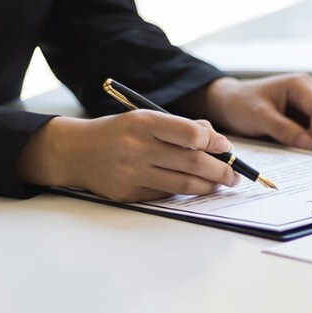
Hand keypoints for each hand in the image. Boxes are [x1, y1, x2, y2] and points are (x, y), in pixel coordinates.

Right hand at [17, 111, 241, 201]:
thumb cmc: (119, 132)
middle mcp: (138, 148)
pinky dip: (183, 191)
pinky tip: (193, 187)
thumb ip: (181, 127)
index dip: (215, 142)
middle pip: (192, 163)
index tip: (226, 147)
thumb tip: (217, 141)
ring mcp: (132, 173)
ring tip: (221, 183)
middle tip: (234, 174)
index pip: (191, 134)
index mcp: (144, 123)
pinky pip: (166, 194)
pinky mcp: (129, 194)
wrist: (76, 151)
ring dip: (209, 186)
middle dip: (221, 170)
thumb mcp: (146, 118)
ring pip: (183, 184)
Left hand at [196, 74, 311, 152]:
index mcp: (300, 85)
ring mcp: (309, 105)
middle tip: (303, 151)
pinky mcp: (306, 117)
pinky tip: (296, 144)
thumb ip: (284, 129)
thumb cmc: (241, 103)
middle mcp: (310, 92)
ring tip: (294, 144)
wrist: (229, 103)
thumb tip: (309, 143)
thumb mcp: (259, 117)